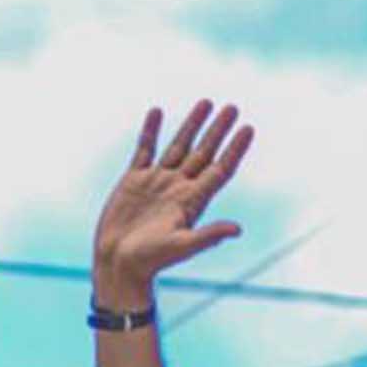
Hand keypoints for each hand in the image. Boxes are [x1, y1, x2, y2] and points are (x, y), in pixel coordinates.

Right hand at [92, 100, 253, 306]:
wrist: (118, 263)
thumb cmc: (151, 260)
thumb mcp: (182, 247)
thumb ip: (208, 236)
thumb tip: (238, 229)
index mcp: (193, 201)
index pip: (220, 169)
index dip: (235, 149)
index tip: (248, 129)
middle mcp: (179, 187)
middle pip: (204, 152)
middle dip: (218, 130)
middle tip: (233, 108)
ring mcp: (157, 181)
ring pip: (179, 146)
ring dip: (192, 124)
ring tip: (206, 103)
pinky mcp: (134, 180)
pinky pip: (144, 149)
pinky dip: (151, 131)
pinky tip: (157, 112)